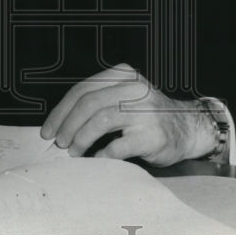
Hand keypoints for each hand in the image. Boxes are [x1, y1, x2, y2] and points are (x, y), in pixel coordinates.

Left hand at [39, 64, 215, 166]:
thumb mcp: (125, 95)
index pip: (83, 89)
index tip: (49, 129)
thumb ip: (99, 101)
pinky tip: (95, 159)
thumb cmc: (148, 115)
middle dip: (67, 125)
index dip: (61, 111)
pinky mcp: (152, 135)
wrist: (186, 128)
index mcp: (123, 75)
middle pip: (89, 103)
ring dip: (80, 139)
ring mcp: (145, 111)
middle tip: (58, 142)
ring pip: (101, 120)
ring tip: (73, 151)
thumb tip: (60, 124)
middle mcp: (135, 88)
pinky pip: (117, 146)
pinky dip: (101, 155)